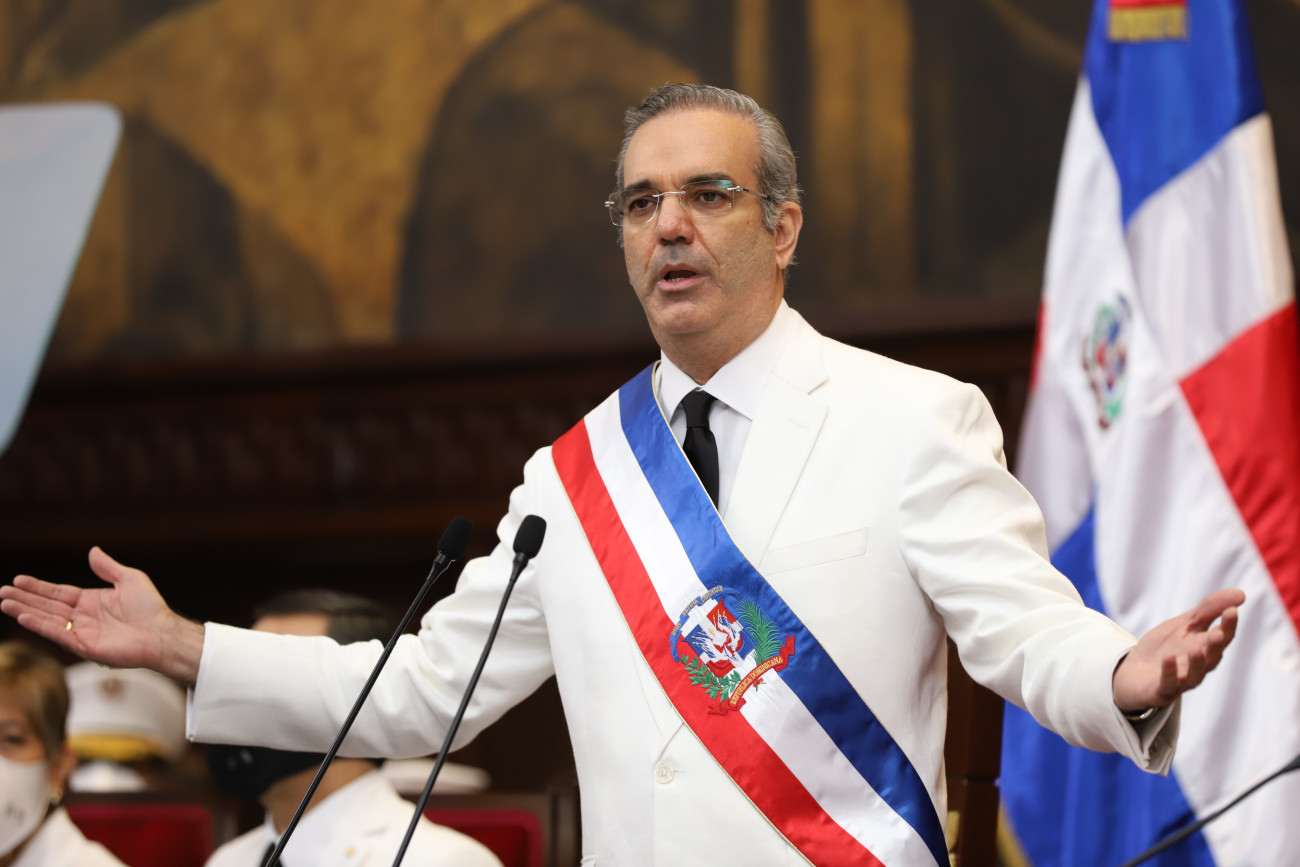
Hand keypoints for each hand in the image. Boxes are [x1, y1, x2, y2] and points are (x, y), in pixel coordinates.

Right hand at [0, 547, 204, 685]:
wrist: (162, 632)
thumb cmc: (151, 607)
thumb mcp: (129, 579)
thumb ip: (108, 567)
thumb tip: (92, 551)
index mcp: (92, 602)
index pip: (58, 593)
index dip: (38, 587)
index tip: (18, 580)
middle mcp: (83, 617)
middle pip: (47, 606)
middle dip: (24, 599)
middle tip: (2, 592)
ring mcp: (82, 632)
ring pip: (47, 620)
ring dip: (25, 611)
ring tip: (4, 602)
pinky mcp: (84, 646)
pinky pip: (57, 634)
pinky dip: (40, 626)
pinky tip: (24, 617)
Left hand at [1112, 587, 1244, 712]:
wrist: (1135, 673)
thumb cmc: (1166, 647)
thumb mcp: (1185, 624)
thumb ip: (1209, 610)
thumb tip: (1241, 594)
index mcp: (1206, 649)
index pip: (1223, 637)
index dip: (1228, 625)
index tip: (1232, 610)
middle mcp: (1198, 666)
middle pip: (1212, 657)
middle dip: (1216, 646)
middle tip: (1219, 633)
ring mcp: (1181, 680)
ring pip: (1195, 675)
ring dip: (1197, 663)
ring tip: (1196, 649)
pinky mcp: (1162, 690)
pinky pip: (1168, 683)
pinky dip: (1169, 672)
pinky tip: (1169, 658)